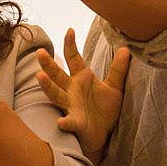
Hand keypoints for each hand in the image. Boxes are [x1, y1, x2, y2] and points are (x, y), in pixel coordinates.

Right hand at [34, 29, 130, 161]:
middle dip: (48, 64)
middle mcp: (72, 90)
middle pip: (58, 74)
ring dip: (48, 86)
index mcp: (81, 78)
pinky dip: (65, 122)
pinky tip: (61, 122)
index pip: (73, 58)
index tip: (70, 30)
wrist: (104, 135)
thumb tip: (126, 48)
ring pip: (56, 94)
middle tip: (40, 52)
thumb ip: (119, 69)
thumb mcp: (115, 87)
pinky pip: (69, 122)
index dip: (70, 45)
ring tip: (40, 77)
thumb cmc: (105, 110)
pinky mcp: (76, 123)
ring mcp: (71, 106)